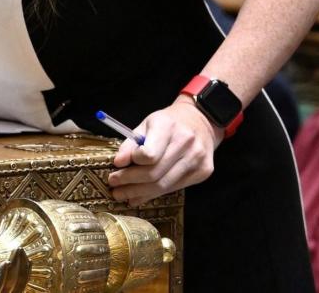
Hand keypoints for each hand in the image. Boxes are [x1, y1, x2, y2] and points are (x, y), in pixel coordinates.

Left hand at [106, 97, 223, 206]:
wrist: (201, 121)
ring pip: (164, 185)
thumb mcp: (146, 124)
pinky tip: (141, 196)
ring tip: (123, 195)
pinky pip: (174, 188)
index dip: (132, 163)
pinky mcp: (204, 172)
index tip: (118, 165)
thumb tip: (118, 163)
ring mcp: (197, 159)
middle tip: (114, 187)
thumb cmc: (169, 123)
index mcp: (168, 126)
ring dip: (140, 193)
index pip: (149, 154)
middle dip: (130, 183)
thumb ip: (131, 143)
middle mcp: (185, 143)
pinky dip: (155, 194)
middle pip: (154, 173)